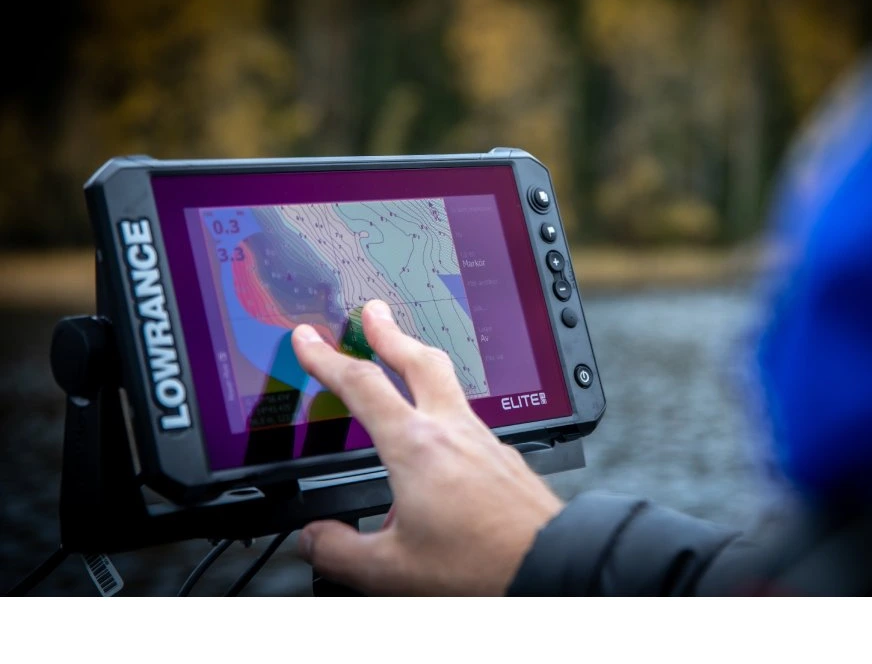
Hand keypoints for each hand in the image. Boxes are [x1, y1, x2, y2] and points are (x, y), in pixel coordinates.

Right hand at [291, 299, 563, 594]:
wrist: (551, 566)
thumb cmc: (481, 566)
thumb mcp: (391, 570)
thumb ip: (340, 551)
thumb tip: (313, 540)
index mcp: (417, 447)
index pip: (362, 385)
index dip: (327, 358)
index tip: (309, 339)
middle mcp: (453, 431)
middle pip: (418, 361)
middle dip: (389, 333)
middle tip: (372, 313)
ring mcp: (484, 440)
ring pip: (449, 384)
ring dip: (420, 363)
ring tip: (406, 359)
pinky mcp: (505, 457)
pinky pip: (468, 418)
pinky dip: (445, 408)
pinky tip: (442, 433)